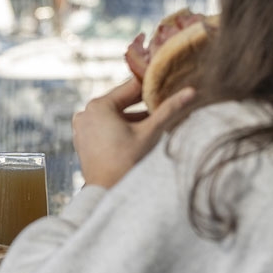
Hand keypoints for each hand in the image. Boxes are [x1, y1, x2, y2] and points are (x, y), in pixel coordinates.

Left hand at [72, 78, 194, 188]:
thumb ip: (169, 110)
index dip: (151, 85)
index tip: (167, 80)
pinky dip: (121, 127)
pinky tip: (140, 133)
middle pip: (121, 102)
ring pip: (114, 115)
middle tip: (166, 100)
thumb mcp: (150, 132)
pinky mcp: (83, 140)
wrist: (107, 192)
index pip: (129, 87)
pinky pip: (105, 127)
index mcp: (98, 106)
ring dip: (134, 117)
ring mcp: (82, 127)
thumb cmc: (127, 162)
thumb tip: (190, 91)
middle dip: (143, 104)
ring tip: (157, 120)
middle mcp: (85, 113)